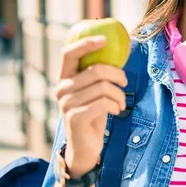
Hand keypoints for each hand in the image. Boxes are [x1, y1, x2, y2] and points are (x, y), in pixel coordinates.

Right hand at [54, 36, 127, 177]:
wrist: (85, 147)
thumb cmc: (93, 113)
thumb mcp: (95, 91)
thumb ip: (99, 73)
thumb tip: (119, 47)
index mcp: (64, 77)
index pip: (69, 53)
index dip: (86, 43)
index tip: (104, 39)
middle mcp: (61, 88)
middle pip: (96, 70)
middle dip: (117, 75)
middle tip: (124, 82)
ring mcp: (66, 103)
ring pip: (103, 87)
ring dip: (119, 95)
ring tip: (120, 103)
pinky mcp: (74, 117)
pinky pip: (104, 103)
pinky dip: (116, 105)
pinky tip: (117, 111)